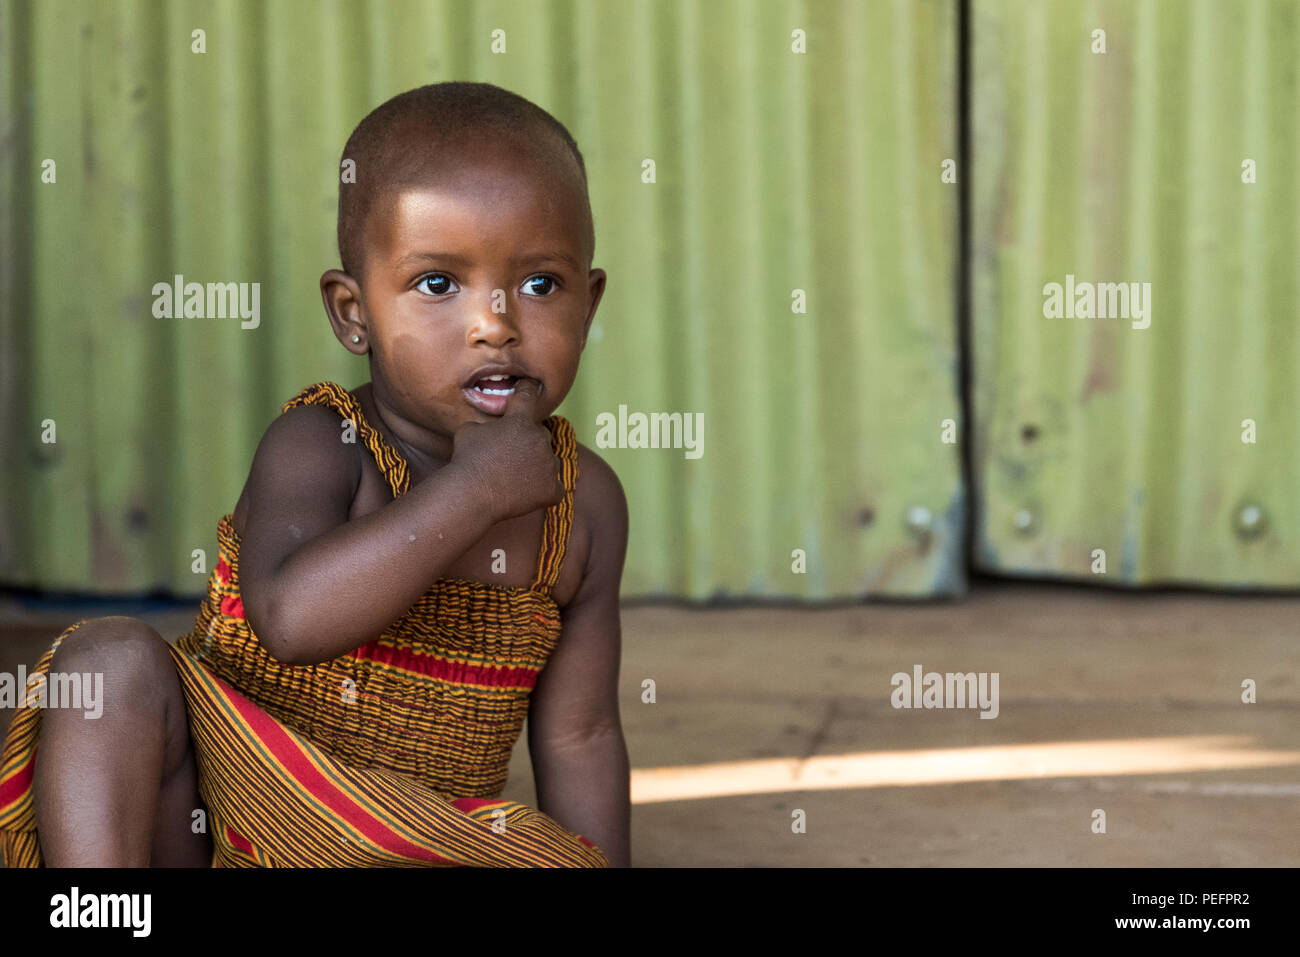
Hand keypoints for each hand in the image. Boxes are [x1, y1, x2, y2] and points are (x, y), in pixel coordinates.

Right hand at [451, 378, 564, 521]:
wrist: (470, 494)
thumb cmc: (466, 460)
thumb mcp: (469, 430)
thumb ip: (489, 424)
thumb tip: (493, 426)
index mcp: (520, 419)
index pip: (528, 395)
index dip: (528, 388)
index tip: (531, 385)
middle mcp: (540, 438)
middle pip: (539, 434)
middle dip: (526, 441)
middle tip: (507, 456)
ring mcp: (549, 464)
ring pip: (548, 460)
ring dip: (536, 465)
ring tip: (513, 478)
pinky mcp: (552, 488)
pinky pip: (553, 486)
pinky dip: (542, 490)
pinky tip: (525, 493)